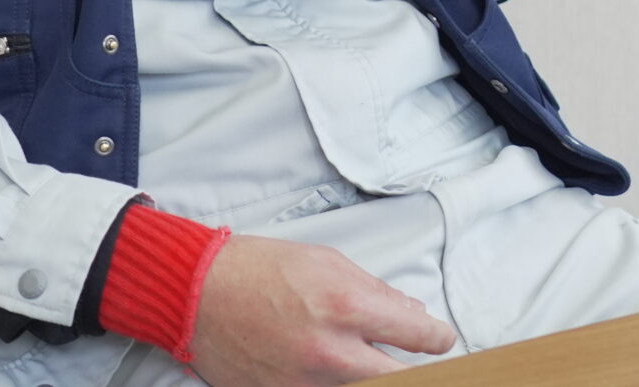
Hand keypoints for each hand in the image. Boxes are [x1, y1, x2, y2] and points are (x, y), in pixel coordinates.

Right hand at [187, 235, 456, 382]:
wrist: (198, 293)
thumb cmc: (261, 269)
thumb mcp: (328, 263)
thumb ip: (375, 291)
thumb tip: (410, 313)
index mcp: (346, 307)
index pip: (416, 334)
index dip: (437, 338)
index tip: (440, 340)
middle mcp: (330, 352)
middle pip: (399, 378)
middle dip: (416, 370)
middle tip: (419, 362)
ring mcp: (305, 382)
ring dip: (372, 376)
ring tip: (365, 357)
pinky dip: (336, 382)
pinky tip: (334, 369)